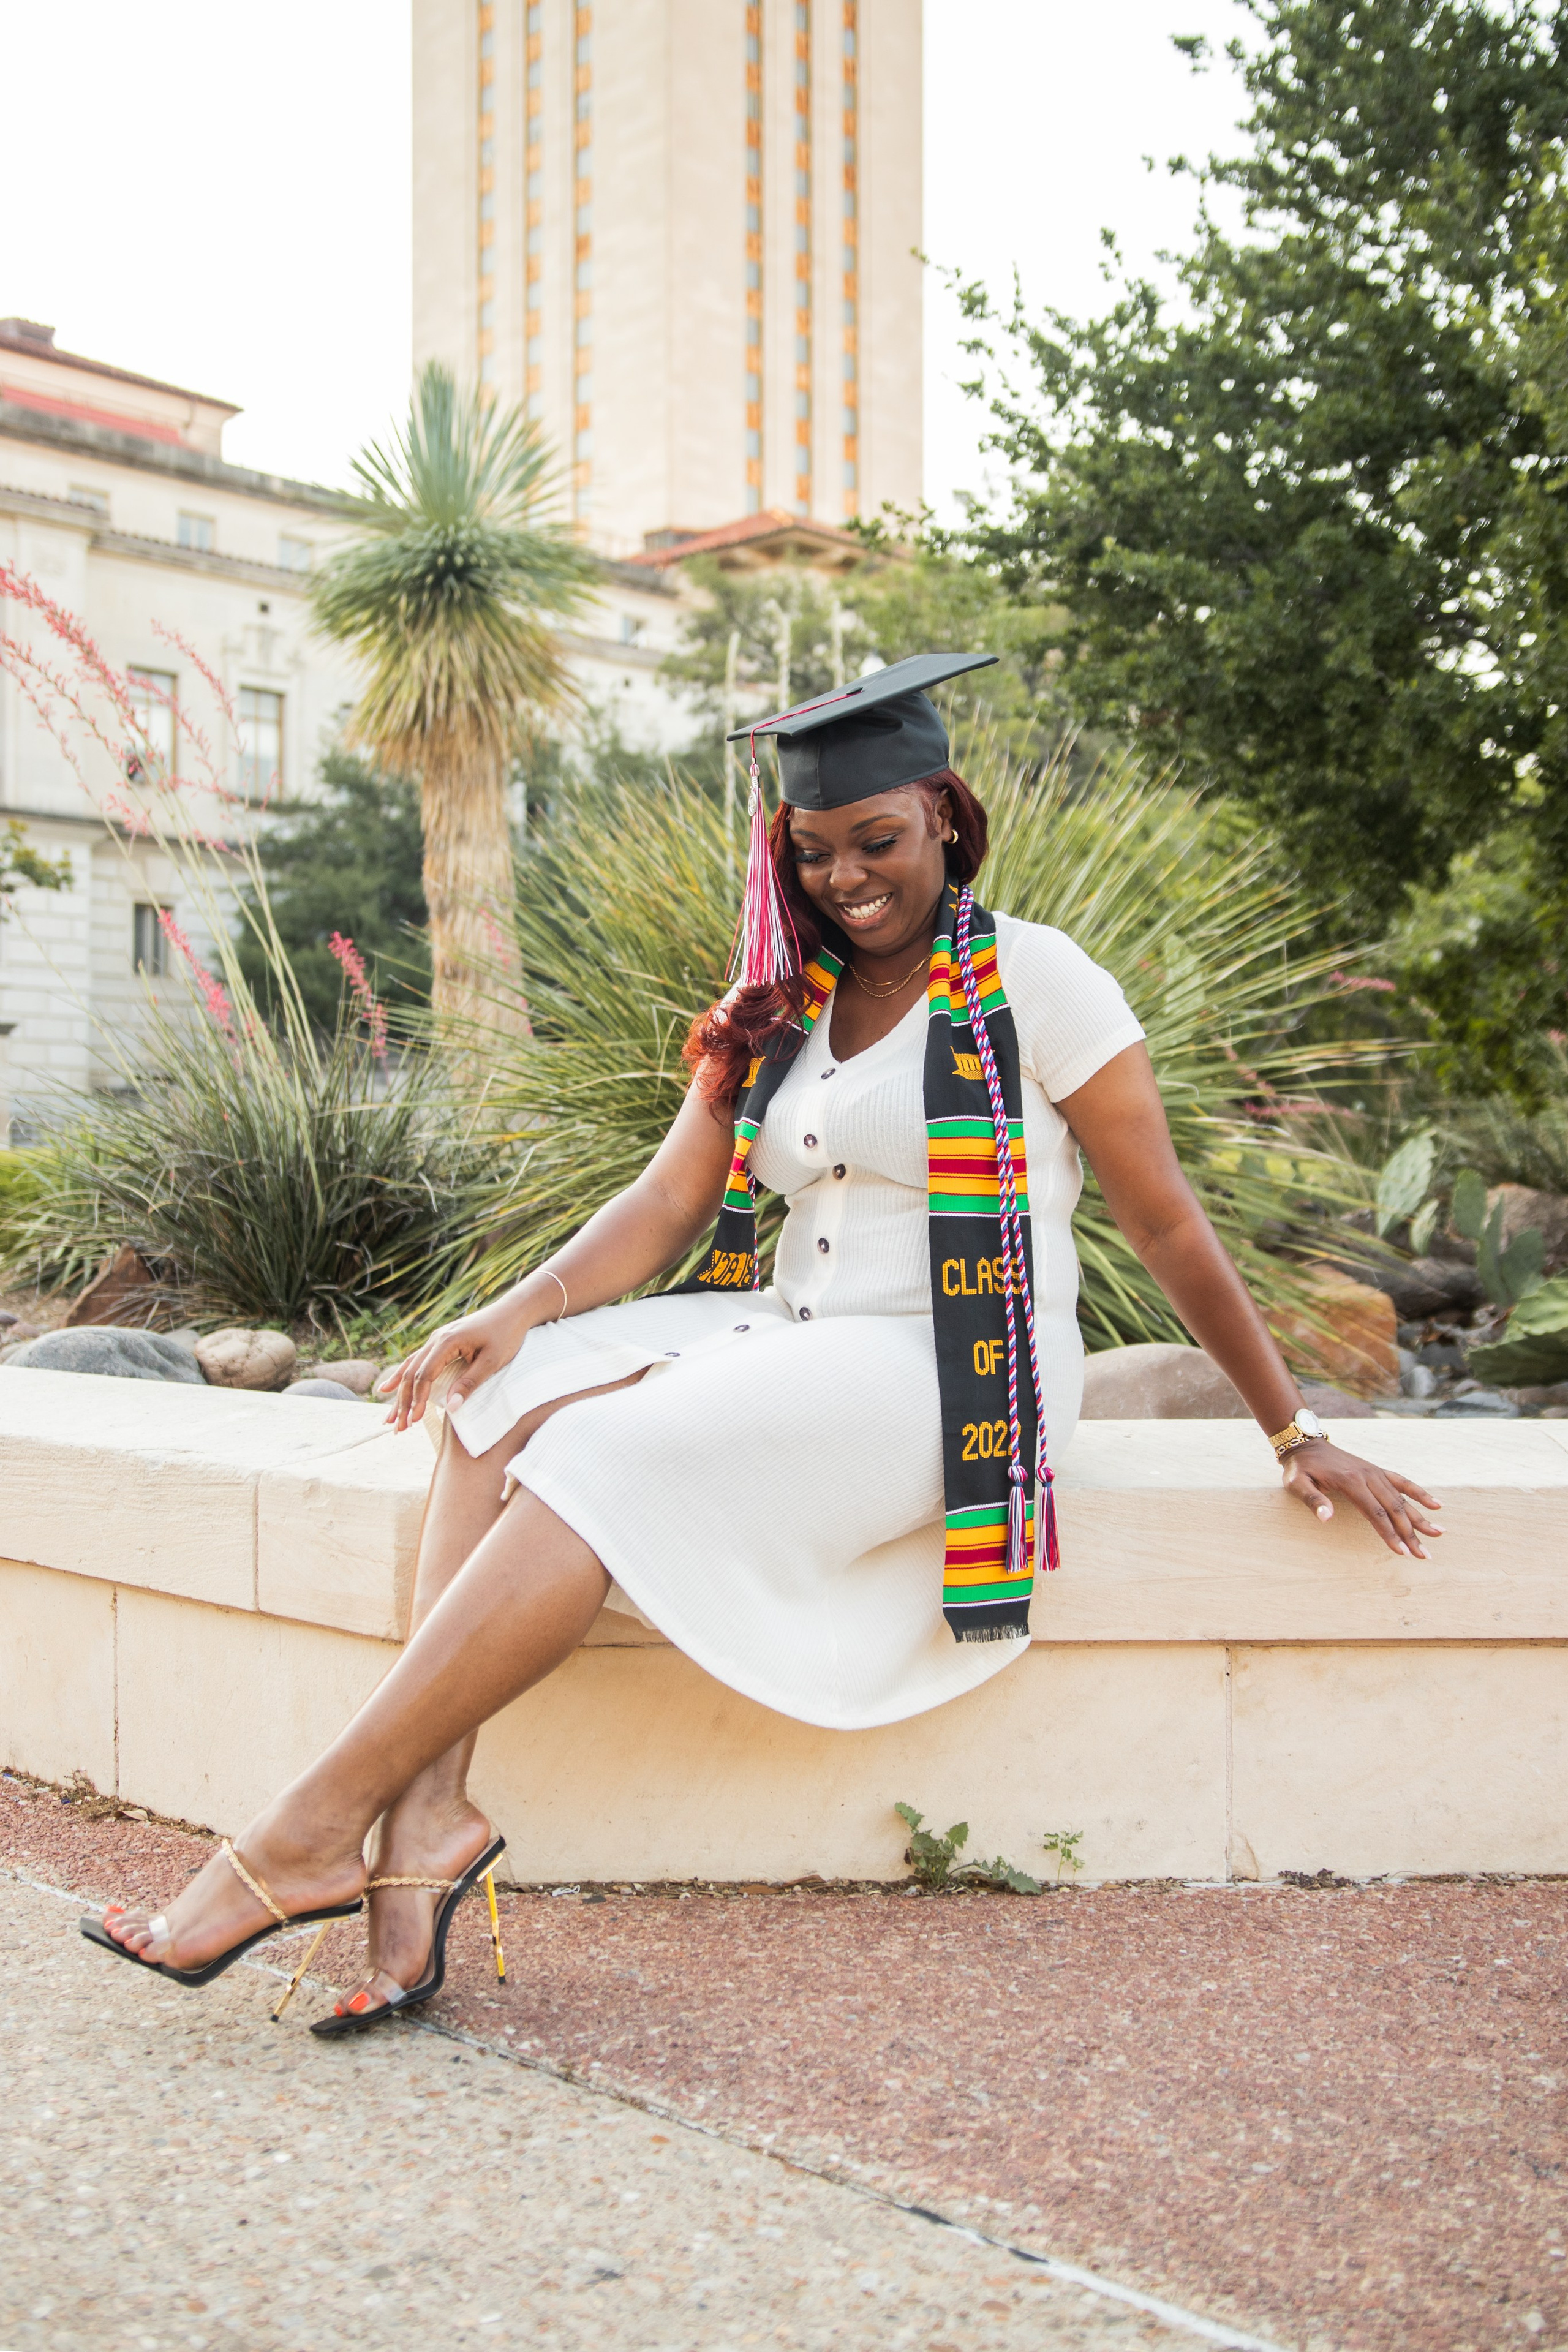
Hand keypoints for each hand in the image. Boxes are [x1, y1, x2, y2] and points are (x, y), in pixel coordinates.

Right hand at [378, 1295, 537, 1430]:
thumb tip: (451, 1407)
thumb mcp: (492, 1361)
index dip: (417, 1399)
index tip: (414, 1420)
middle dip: (403, 1402)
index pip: (424, 1375)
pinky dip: (403, 1377)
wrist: (512, 1312)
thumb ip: (470, 1383)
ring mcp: (436, 1339)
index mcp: (447, 1342)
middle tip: (398, 1427)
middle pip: (411, 1373)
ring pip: (410, 1368)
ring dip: (399, 1394)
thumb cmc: (506, 1335)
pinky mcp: (441, 1342)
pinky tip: (389, 1388)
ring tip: (389, 1418)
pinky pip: (416, 1362)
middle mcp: (436, 1339)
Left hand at [1281, 1439, 1442, 1557]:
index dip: (1389, 1534)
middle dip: (1410, 1534)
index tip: (1402, 1552)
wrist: (1306, 1443)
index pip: (1375, 1513)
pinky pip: (1402, 1482)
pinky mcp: (1377, 1471)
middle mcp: (1368, 1476)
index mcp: (1350, 1482)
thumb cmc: (1300, 1468)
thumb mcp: (1297, 1483)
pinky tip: (1436, 1504)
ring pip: (1402, 1498)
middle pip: (1394, 1509)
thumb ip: (1312, 1500)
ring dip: (1420, 1518)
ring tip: (1439, 1534)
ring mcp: (1375, 1472)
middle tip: (1424, 1556)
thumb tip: (1327, 1518)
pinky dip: (1419, 1493)